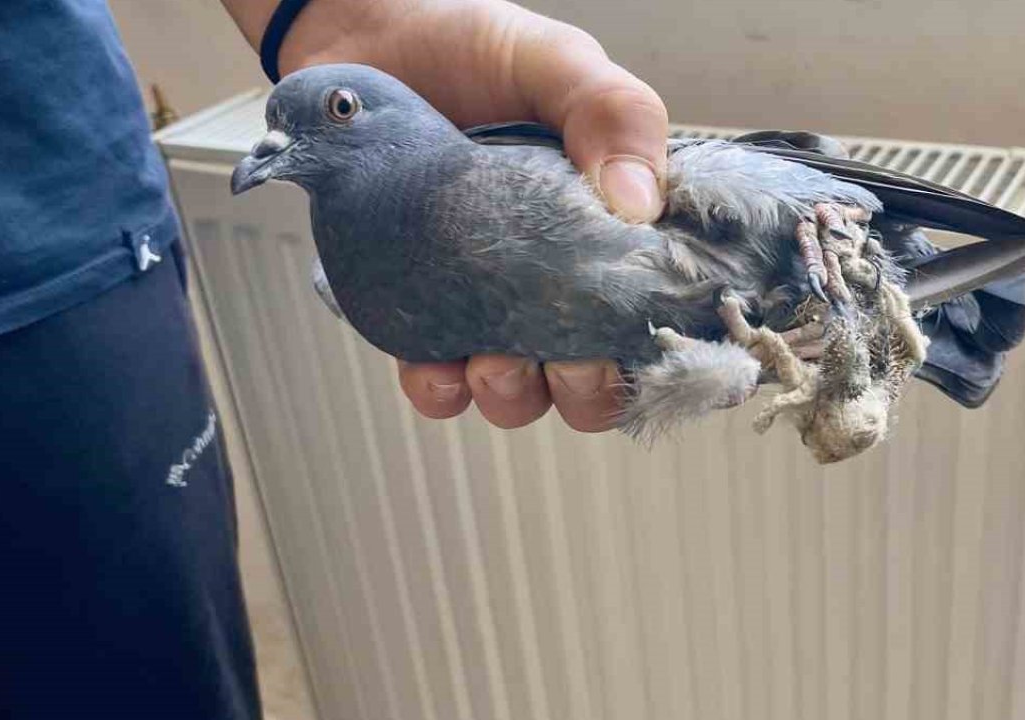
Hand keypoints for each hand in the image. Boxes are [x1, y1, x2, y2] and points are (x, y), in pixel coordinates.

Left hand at [225, 0, 667, 430]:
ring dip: (515, 392)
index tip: (645, 340)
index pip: (658, 304)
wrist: (363, 39)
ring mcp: (486, 298)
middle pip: (596, 372)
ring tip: (493, 359)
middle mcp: (553, 274)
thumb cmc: (470, 48)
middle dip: (588, 387)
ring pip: (520, 390)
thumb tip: (641, 210)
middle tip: (569, 360)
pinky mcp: (418, 310)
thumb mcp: (558, 63)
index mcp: (608, 225)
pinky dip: (441, 388)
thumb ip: (613, 114)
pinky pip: (437, 381)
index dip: (662, 341)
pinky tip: (437, 363)